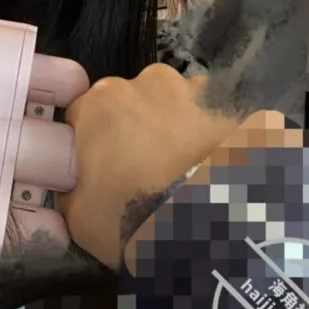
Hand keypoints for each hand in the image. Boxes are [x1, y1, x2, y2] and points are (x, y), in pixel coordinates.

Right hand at [57, 65, 239, 268]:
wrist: (215, 226)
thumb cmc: (135, 218)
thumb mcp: (79, 218)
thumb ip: (71, 189)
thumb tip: (76, 184)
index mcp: (100, 102)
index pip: (83, 115)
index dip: (91, 143)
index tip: (104, 171)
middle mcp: (146, 81)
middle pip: (132, 103)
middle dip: (136, 130)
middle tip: (148, 174)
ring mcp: (195, 89)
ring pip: (176, 105)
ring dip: (177, 129)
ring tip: (189, 174)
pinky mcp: (236, 105)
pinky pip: (214, 117)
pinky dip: (214, 136)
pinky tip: (220, 170)